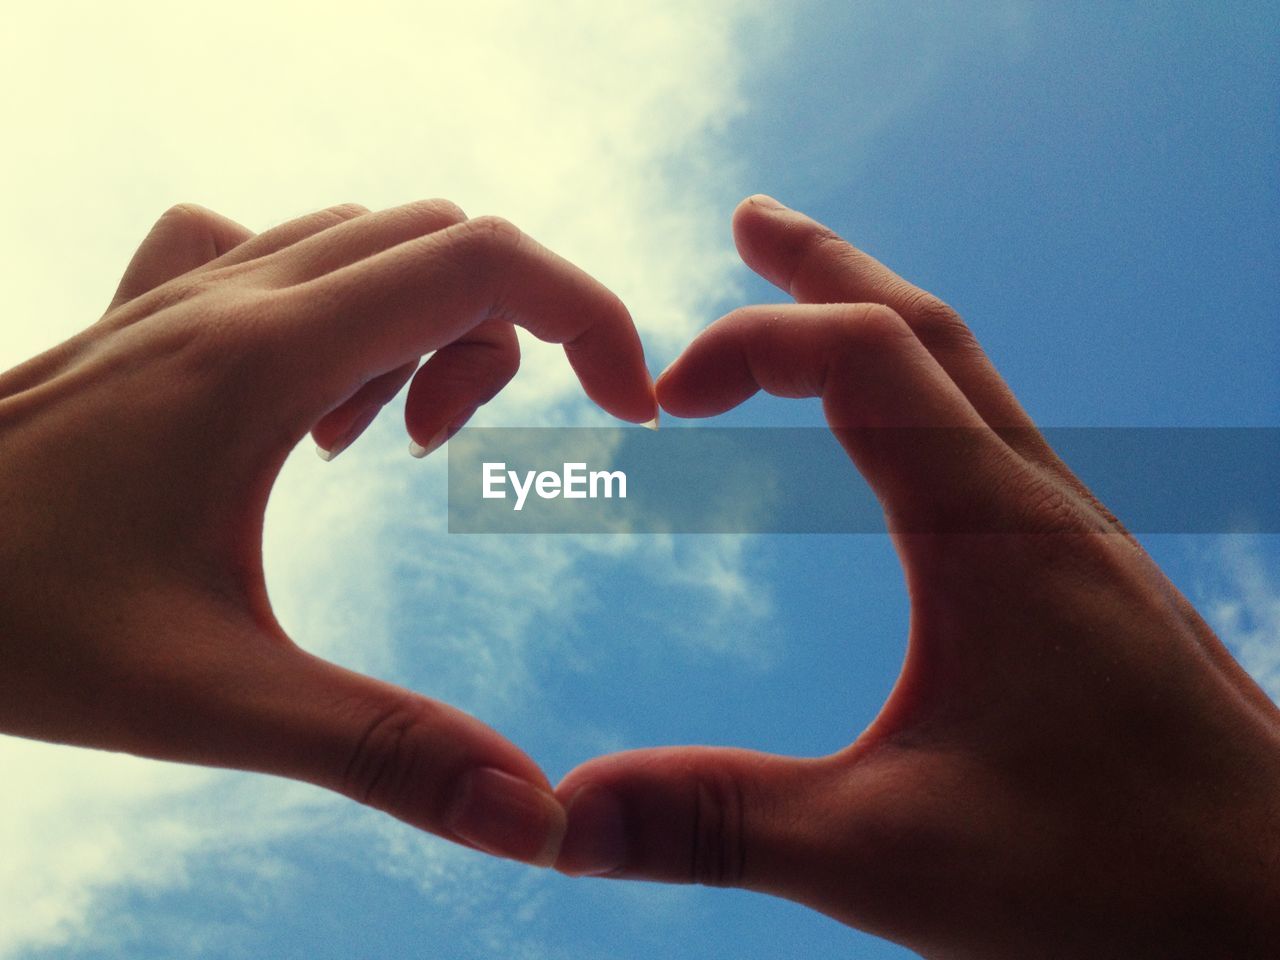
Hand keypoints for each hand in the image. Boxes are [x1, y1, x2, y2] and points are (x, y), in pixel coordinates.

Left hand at [0, 200, 655, 866]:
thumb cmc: (4, 621)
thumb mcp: (209, 699)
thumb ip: (384, 753)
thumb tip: (532, 817)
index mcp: (266, 357)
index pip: (487, 262)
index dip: (592, 317)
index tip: (629, 410)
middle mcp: (233, 293)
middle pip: (446, 240)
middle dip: (514, 334)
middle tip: (461, 461)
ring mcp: (185, 293)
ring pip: (371, 242)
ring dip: (424, 327)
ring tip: (375, 447)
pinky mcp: (153, 316)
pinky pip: (285, 255)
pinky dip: (344, 309)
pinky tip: (305, 413)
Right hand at [553, 197, 1279, 956]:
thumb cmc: (1122, 883)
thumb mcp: (891, 855)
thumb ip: (720, 823)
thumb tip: (564, 817)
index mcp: (993, 531)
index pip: (863, 357)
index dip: (752, 343)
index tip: (662, 399)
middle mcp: (1041, 507)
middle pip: (927, 329)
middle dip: (827, 266)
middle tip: (751, 220)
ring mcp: (1073, 539)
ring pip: (973, 379)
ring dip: (881, 320)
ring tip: (813, 299)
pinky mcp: (1087, 583)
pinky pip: (995, 442)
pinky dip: (926, 397)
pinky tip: (907, 449)